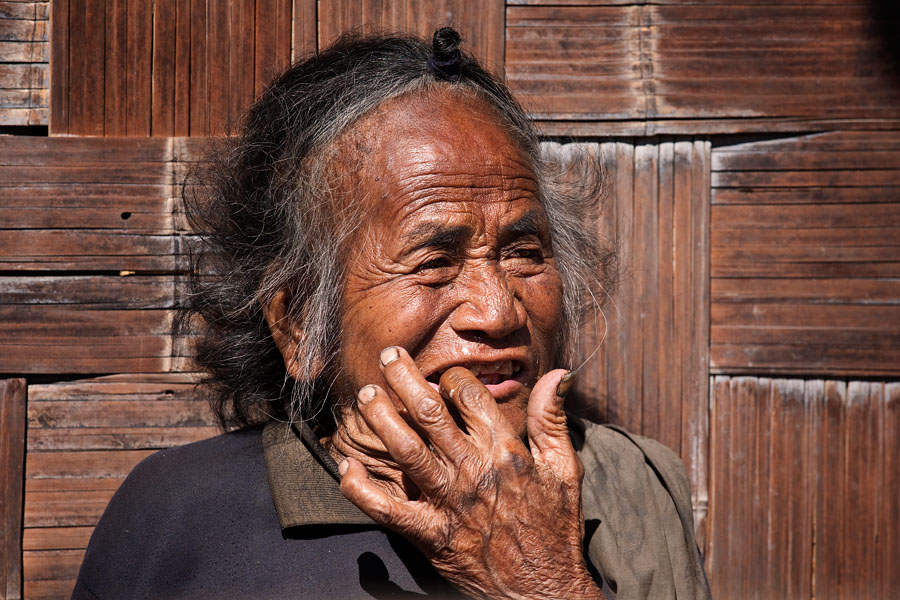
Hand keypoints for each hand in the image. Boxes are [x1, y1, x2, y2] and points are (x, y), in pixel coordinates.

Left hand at [338, 347, 603, 599]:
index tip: (442, 376)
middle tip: (387, 355)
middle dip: (404, 378)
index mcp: (506, 451)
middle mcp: (474, 471)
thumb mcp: (565, 468)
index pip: (469, 396)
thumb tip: (558, 373)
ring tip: (366, 395)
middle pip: (429, 413)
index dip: (451, 378)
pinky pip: (387, 509)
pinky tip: (346, 467)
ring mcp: (449, 503)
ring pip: (405, 450)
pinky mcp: (430, 536)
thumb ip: (553, 418)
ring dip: (381, 419)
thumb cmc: (555, 527)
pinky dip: (361, 489)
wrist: (542, 590)